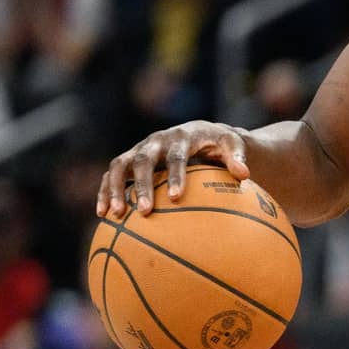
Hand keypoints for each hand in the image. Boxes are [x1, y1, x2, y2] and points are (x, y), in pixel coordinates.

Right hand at [97, 121, 251, 216]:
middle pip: (144, 160)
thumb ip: (237, 157)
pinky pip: (111, 175)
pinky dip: (105, 192)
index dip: (175, 175)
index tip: (176, 197)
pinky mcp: (129, 160)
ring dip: (115, 189)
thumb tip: (244, 174)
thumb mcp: (231, 146)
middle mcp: (156, 141)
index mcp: (181, 137)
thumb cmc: (219, 144)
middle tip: (145, 211)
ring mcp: (139, 149)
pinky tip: (103, 215)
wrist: (201, 134)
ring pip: (120, 166)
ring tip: (116, 215)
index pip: (177, 156)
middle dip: (142, 185)